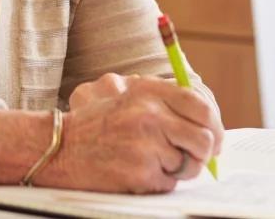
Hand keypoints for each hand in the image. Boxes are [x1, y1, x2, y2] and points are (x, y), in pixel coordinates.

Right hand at [38, 74, 223, 192]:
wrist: (59, 146)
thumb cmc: (96, 123)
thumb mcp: (127, 95)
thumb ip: (165, 101)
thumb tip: (207, 123)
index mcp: (149, 91)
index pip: (200, 106)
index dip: (215, 125)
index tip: (215, 138)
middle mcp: (149, 115)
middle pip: (204, 139)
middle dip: (203, 153)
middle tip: (194, 158)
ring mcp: (146, 145)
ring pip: (189, 165)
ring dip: (178, 169)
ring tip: (153, 163)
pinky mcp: (140, 173)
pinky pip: (169, 184)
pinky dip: (158, 183)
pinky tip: (137, 172)